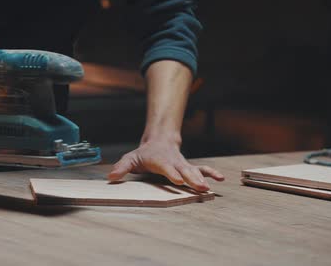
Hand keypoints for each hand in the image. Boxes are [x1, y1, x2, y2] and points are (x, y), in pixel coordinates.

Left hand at [107, 138, 223, 191]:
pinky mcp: (189, 167)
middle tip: (199, 187)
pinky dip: (211, 173)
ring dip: (201, 178)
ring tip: (208, 188)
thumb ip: (121, 168)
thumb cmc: (144, 154)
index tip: (178, 181)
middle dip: (191, 178)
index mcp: (159, 161)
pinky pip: (201, 169)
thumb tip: (110, 177)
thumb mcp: (130, 159)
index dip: (172, 174)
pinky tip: (220, 179)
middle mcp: (173, 163)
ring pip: (193, 170)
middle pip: (183, 170)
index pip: (166, 168)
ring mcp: (182, 164)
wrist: (160, 141)